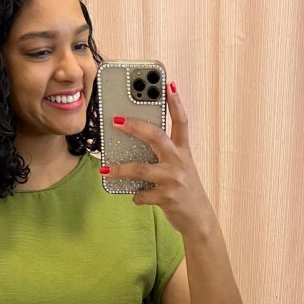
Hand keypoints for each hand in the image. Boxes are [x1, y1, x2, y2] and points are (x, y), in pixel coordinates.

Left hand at [103, 82, 214, 236]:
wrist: (198, 218)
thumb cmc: (184, 189)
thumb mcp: (179, 167)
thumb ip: (164, 155)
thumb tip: (135, 144)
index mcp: (184, 151)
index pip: (181, 121)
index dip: (175, 102)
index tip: (167, 84)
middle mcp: (179, 161)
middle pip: (156, 137)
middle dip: (135, 126)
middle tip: (117, 120)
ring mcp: (173, 179)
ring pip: (141, 169)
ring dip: (121, 169)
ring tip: (105, 170)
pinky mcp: (166, 198)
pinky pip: (141, 194)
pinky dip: (135, 196)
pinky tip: (134, 196)